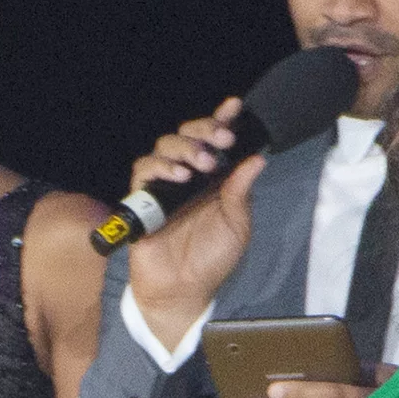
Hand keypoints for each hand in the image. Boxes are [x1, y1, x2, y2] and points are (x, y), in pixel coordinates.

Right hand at [123, 99, 263, 346]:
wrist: (183, 291)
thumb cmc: (211, 260)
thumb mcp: (237, 226)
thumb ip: (241, 192)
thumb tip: (256, 159)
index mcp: (212, 179)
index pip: (214, 141)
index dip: (221, 119)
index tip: (233, 106)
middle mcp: (187, 177)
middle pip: (187, 135)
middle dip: (203, 130)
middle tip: (219, 141)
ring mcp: (163, 186)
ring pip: (164, 146)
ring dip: (185, 148)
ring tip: (202, 164)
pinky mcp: (142, 200)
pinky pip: (144, 171)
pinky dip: (160, 167)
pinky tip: (178, 176)